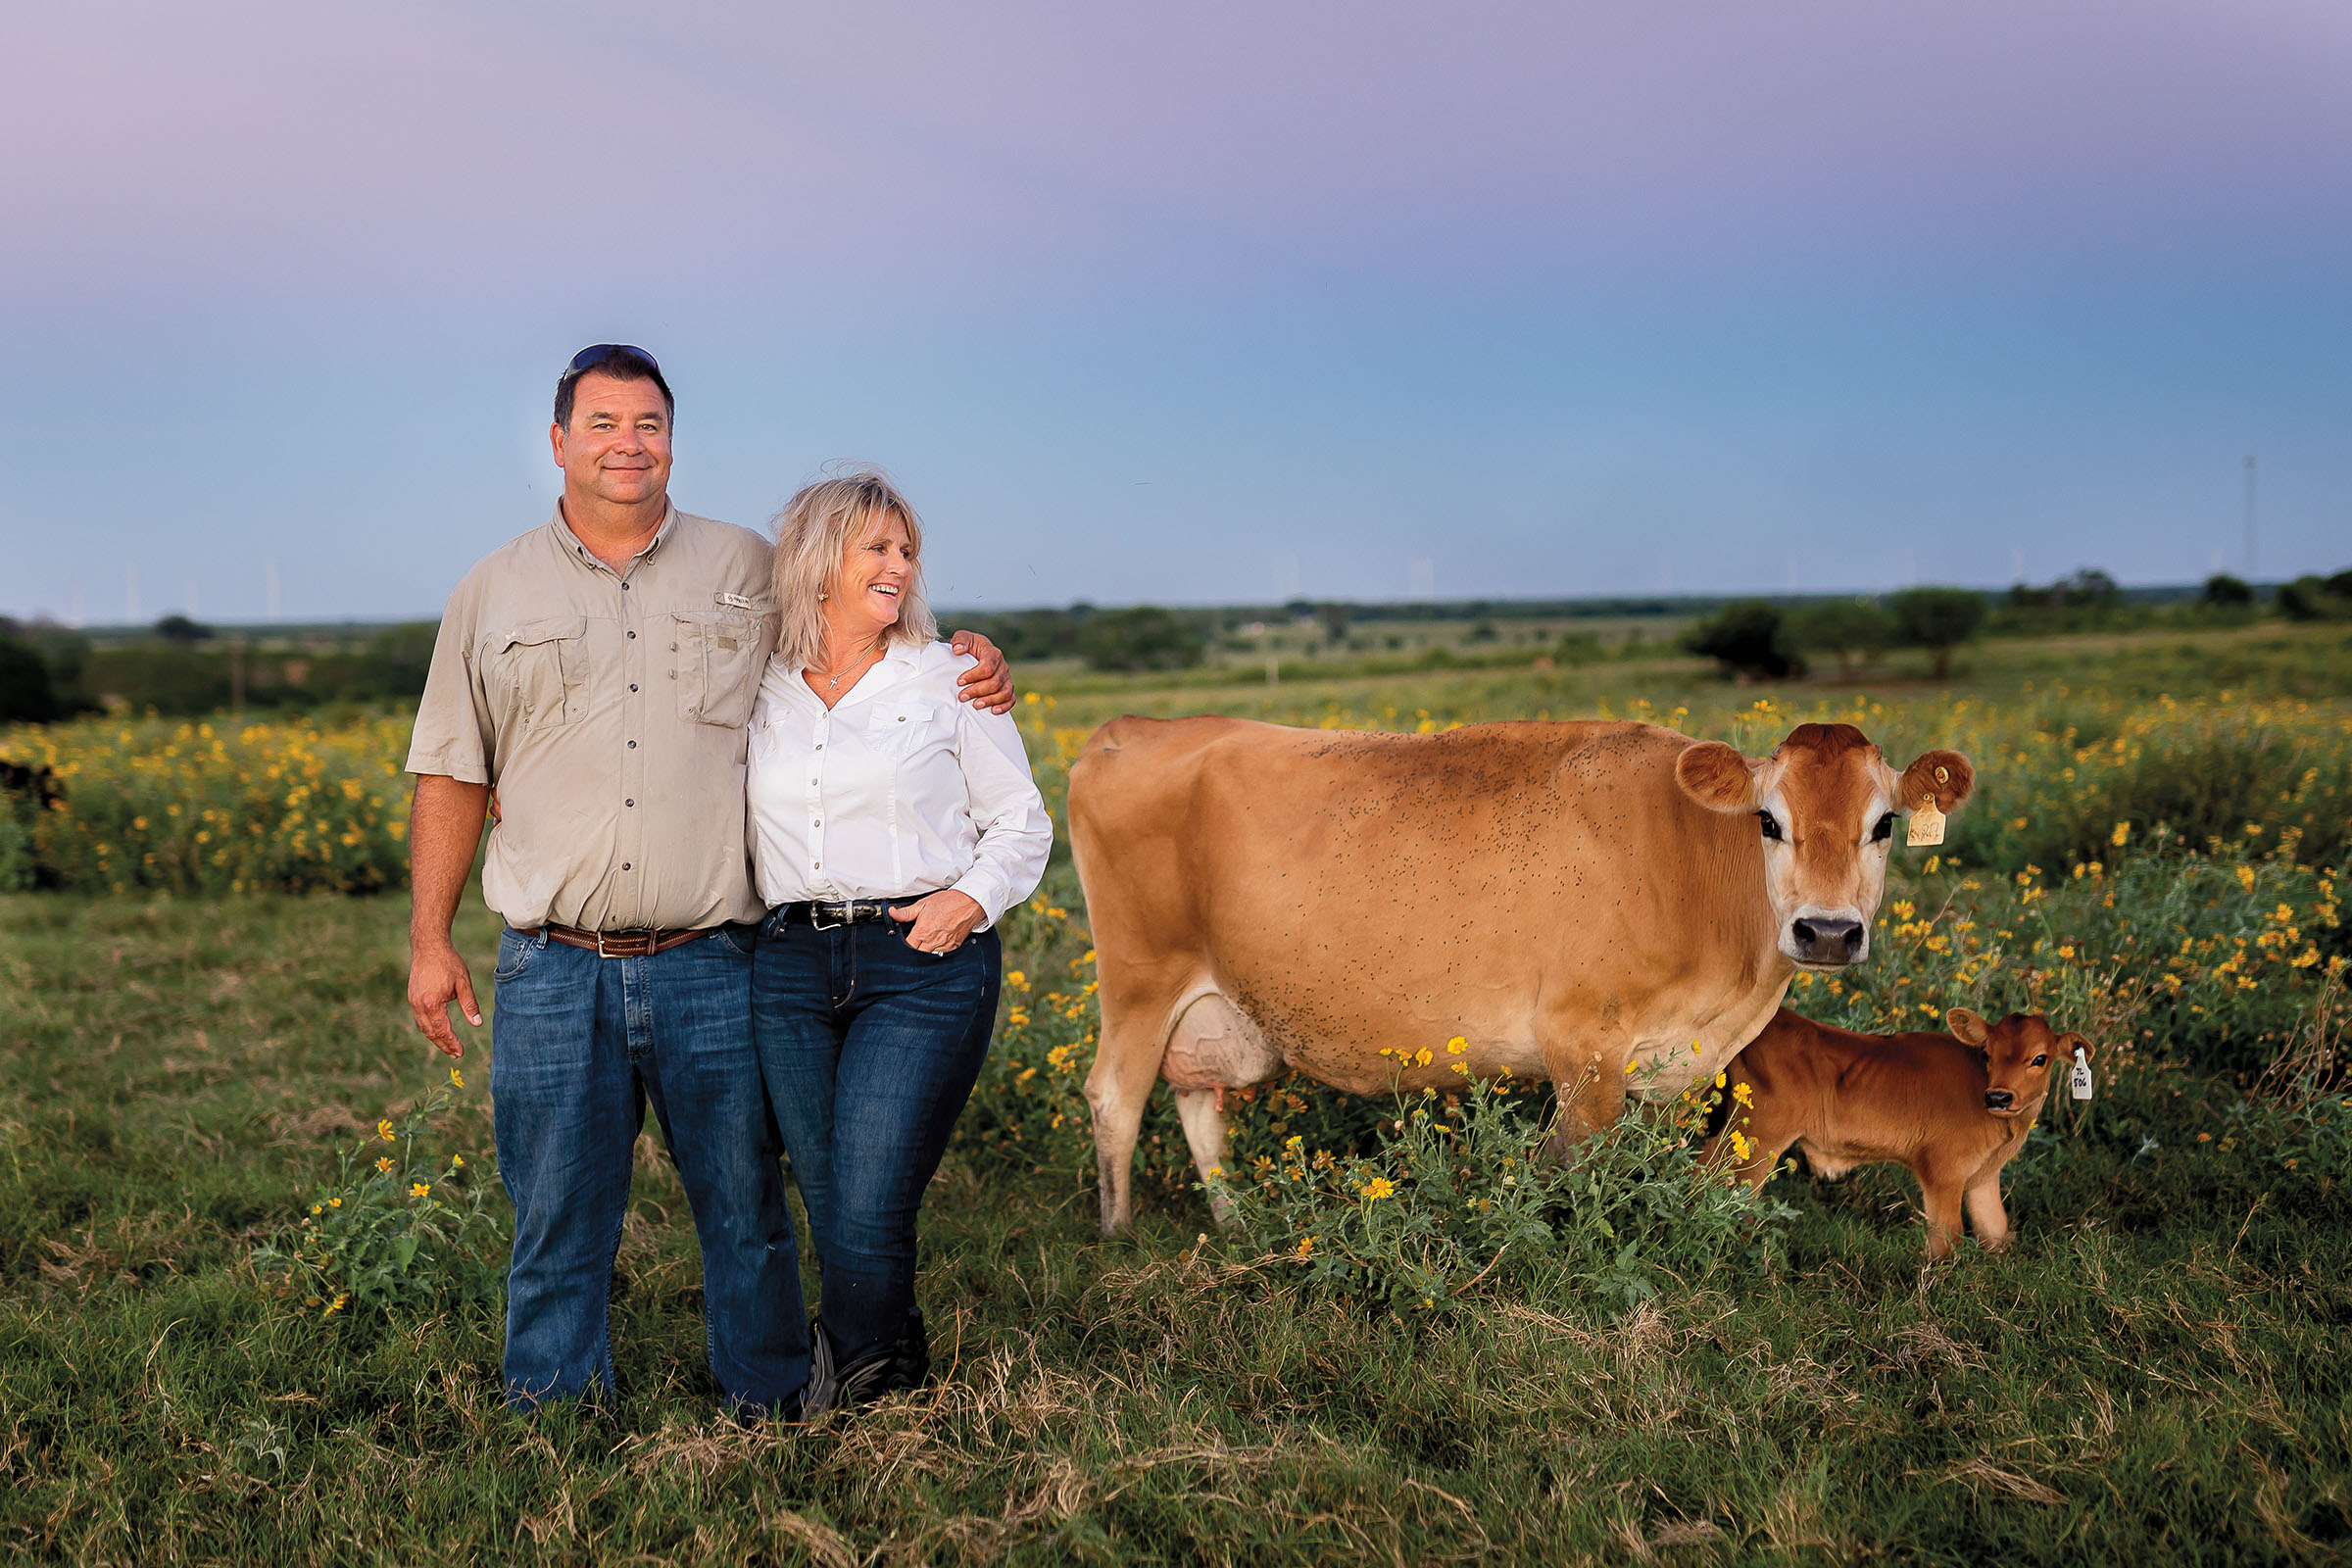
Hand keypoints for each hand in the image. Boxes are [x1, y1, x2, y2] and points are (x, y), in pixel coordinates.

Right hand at [409, 938, 482, 1058]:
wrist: (429, 946)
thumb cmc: (448, 962)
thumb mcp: (463, 983)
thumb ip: (470, 1005)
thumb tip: (477, 1024)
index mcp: (432, 1004)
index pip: (443, 1030)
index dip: (452, 1043)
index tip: (461, 1052)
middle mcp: (419, 1005)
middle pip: (431, 1033)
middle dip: (443, 1045)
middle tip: (456, 1054)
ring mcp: (413, 1001)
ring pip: (423, 1027)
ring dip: (436, 1038)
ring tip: (448, 1046)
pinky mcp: (412, 997)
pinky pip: (420, 1018)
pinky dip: (429, 1027)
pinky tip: (439, 1030)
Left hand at [888, 890, 985, 954]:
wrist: (969, 902)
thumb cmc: (948, 902)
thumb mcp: (923, 904)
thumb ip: (906, 912)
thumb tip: (892, 913)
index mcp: (923, 931)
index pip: (908, 946)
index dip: (906, 945)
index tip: (907, 940)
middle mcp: (933, 941)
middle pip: (918, 954)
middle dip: (916, 950)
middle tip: (917, 942)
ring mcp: (944, 945)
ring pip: (930, 956)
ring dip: (927, 951)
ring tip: (928, 942)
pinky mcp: (954, 946)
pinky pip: (943, 954)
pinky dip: (939, 950)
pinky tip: (938, 942)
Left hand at [947, 630, 1014, 713]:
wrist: (973, 653)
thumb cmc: (967, 646)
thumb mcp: (962, 638)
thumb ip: (960, 641)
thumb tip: (958, 651)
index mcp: (993, 653)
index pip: (987, 667)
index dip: (973, 676)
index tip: (959, 681)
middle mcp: (1003, 666)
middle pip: (995, 682)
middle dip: (977, 691)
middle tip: (962, 697)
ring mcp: (1007, 678)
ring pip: (1004, 692)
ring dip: (990, 700)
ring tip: (975, 705)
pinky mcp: (1007, 687)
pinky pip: (1011, 699)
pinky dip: (1004, 706)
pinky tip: (993, 711)